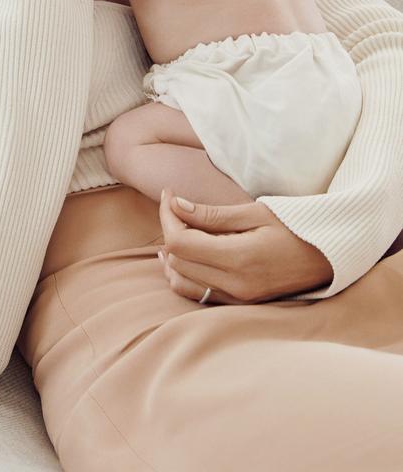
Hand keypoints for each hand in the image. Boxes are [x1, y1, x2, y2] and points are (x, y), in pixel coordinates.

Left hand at [157, 187, 333, 304]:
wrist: (330, 255)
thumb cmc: (296, 225)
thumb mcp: (255, 212)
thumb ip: (212, 215)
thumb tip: (176, 205)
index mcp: (240, 259)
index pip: (181, 243)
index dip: (168, 217)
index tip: (170, 194)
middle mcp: (236, 285)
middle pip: (178, 261)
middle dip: (170, 230)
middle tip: (177, 206)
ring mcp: (238, 299)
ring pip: (182, 282)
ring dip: (173, 256)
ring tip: (178, 229)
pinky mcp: (241, 304)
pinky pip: (199, 294)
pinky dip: (185, 274)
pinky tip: (188, 254)